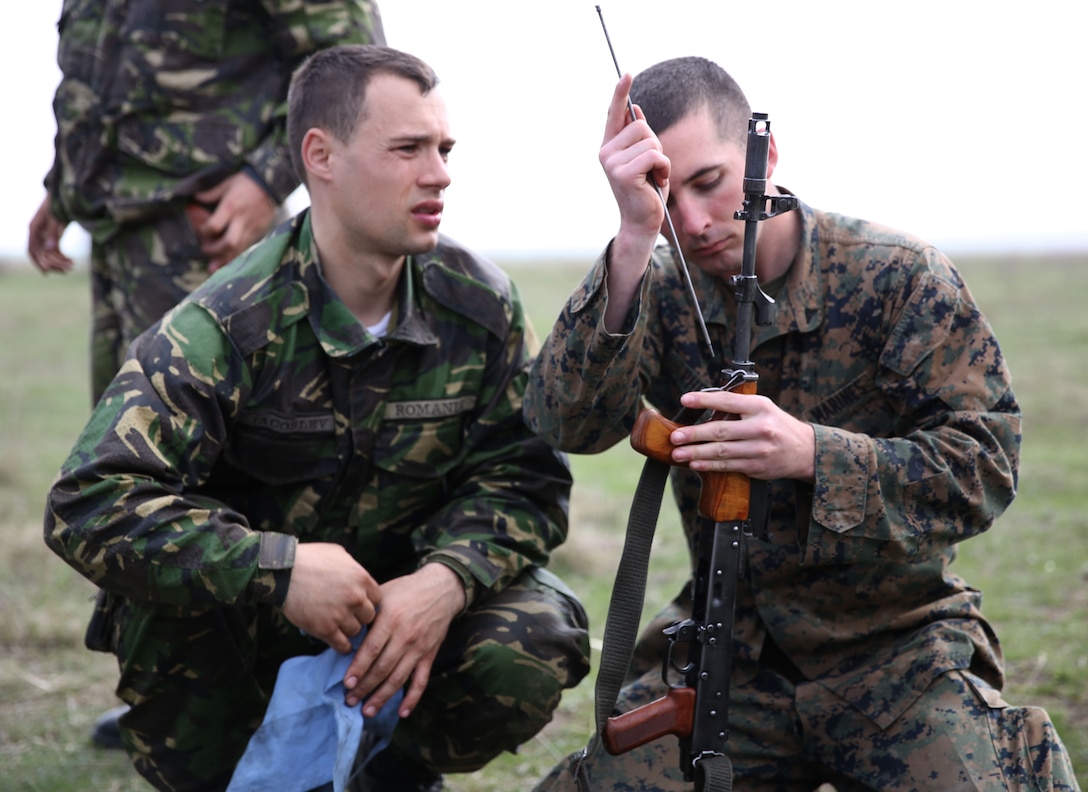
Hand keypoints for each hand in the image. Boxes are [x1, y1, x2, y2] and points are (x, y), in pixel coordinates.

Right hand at [27, 196, 73, 273]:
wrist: (65, 195)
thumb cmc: (58, 204)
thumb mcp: (56, 218)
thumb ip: (53, 233)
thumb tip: (49, 249)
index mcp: (34, 229)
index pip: (32, 249)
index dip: (38, 261)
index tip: (47, 271)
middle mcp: (38, 234)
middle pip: (41, 254)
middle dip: (53, 263)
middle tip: (67, 269)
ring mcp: (45, 236)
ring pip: (49, 254)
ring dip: (59, 262)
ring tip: (72, 266)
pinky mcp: (54, 237)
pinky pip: (55, 251)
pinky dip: (62, 257)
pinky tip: (72, 262)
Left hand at [191, 171, 277, 271]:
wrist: (272, 184)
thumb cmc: (248, 181)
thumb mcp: (227, 183)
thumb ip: (211, 193)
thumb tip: (196, 198)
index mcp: (231, 207)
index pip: (214, 226)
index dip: (204, 232)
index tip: (201, 231)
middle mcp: (241, 220)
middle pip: (228, 242)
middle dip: (215, 250)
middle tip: (205, 250)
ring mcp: (252, 228)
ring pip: (239, 248)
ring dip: (226, 258)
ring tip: (214, 266)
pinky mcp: (260, 231)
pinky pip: (248, 247)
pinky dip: (238, 255)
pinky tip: (230, 262)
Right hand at [282, 542, 381, 653]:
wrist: (283, 572)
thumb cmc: (309, 558)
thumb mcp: (338, 554)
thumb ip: (353, 567)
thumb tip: (358, 576)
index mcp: (361, 578)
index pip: (377, 598)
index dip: (368, 602)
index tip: (359, 604)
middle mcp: (355, 598)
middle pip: (369, 617)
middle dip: (360, 616)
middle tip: (349, 616)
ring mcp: (341, 615)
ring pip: (356, 631)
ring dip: (348, 630)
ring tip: (339, 627)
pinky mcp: (325, 629)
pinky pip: (342, 645)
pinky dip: (342, 646)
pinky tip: (338, 642)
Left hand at [342, 563, 465, 719]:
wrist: (441, 589)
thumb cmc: (406, 590)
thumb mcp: (383, 594)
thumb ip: (366, 613)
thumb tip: (344, 630)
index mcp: (391, 619)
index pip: (372, 649)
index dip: (358, 668)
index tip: (346, 683)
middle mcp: (405, 636)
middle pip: (383, 668)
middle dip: (365, 687)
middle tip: (350, 701)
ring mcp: (419, 648)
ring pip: (399, 678)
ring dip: (382, 697)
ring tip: (367, 711)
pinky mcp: (429, 655)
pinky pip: (421, 680)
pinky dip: (412, 698)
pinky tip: (401, 712)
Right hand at [599, 74, 669, 330]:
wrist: (642, 223)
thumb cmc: (645, 193)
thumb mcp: (644, 161)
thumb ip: (638, 138)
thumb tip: (636, 110)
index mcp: (609, 147)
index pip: (614, 113)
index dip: (620, 93)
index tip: (627, 74)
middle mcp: (606, 152)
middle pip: (642, 126)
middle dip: (656, 145)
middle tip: (652, 169)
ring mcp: (612, 162)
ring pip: (650, 141)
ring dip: (661, 159)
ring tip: (654, 177)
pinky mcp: (624, 173)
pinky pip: (655, 155)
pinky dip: (663, 169)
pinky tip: (657, 182)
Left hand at [668, 388, 815, 482]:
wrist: (805, 450)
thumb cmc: (776, 424)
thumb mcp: (763, 407)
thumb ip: (737, 406)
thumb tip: (703, 404)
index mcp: (760, 407)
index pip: (728, 401)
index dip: (704, 400)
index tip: (685, 399)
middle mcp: (760, 427)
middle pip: (721, 431)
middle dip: (694, 434)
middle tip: (674, 436)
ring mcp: (759, 449)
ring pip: (722, 452)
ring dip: (697, 453)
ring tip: (678, 453)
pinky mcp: (757, 467)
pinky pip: (728, 466)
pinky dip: (709, 465)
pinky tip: (695, 463)